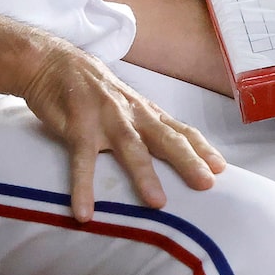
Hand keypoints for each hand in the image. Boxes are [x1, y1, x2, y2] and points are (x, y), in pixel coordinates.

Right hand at [19, 42, 226, 222]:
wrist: (52, 62)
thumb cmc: (93, 90)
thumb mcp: (125, 104)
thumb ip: (145, 126)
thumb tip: (171, 153)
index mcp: (145, 111)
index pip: (180, 129)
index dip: (201, 148)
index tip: (221, 168)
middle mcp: (131, 114)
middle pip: (165, 138)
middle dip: (188, 161)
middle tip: (206, 184)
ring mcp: (105, 119)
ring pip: (130, 147)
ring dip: (144, 175)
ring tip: (157, 203)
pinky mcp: (77, 127)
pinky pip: (82, 161)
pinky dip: (83, 187)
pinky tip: (85, 212)